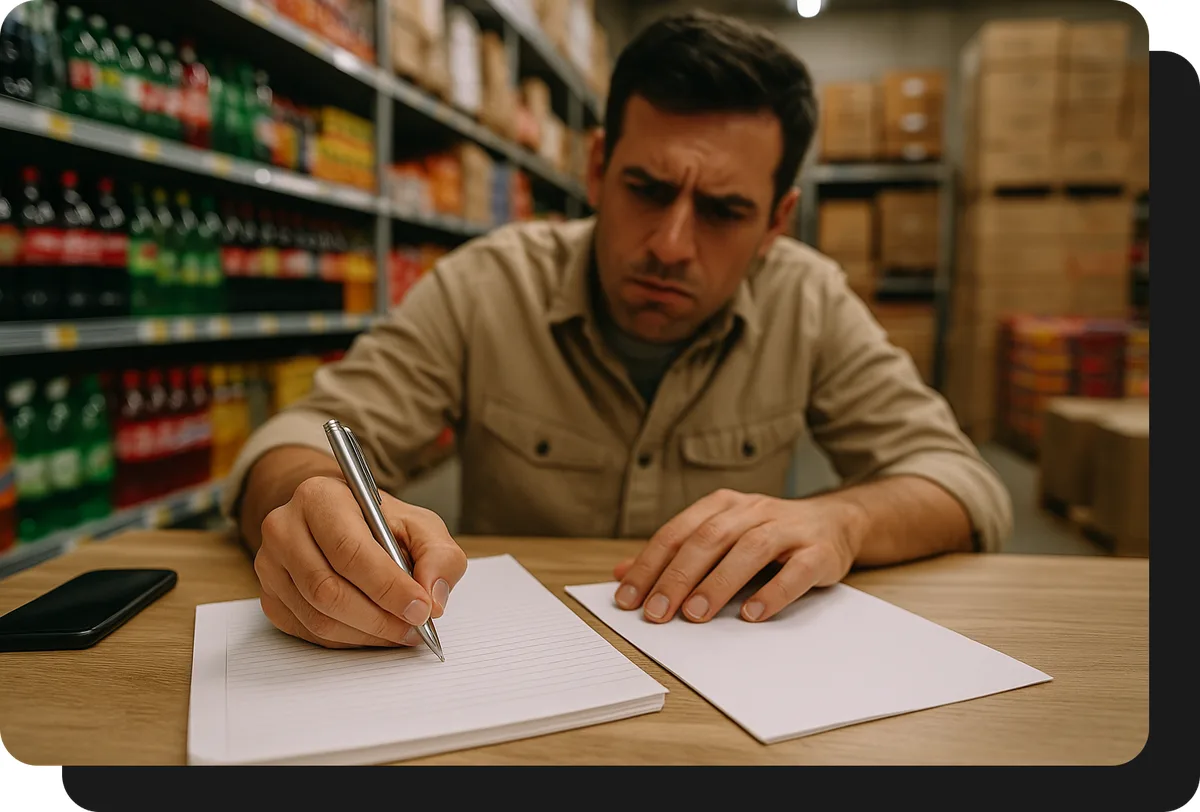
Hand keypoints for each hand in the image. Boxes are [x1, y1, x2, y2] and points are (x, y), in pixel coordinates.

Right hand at [254, 475, 467, 647]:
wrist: (338, 521)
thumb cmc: (380, 523)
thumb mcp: (420, 525)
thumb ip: (438, 556)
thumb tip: (433, 599)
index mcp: (319, 497)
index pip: (349, 551)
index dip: (388, 586)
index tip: (421, 609)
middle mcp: (283, 529)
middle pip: (328, 589)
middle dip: (379, 617)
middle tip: (415, 627)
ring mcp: (270, 566)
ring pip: (318, 617)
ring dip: (367, 633)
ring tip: (401, 632)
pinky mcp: (270, 598)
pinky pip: (309, 632)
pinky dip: (349, 640)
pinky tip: (375, 632)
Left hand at [612, 489, 865, 623]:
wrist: (835, 523)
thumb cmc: (767, 536)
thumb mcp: (719, 537)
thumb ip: (674, 556)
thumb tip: (621, 573)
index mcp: (722, 506)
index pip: (677, 533)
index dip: (649, 565)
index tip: (628, 598)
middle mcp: (752, 510)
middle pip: (708, 539)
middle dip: (677, 577)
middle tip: (657, 613)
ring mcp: (787, 528)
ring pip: (748, 550)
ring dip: (718, 584)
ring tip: (695, 615)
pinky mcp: (819, 551)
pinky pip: (796, 571)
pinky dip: (773, 593)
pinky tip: (753, 615)